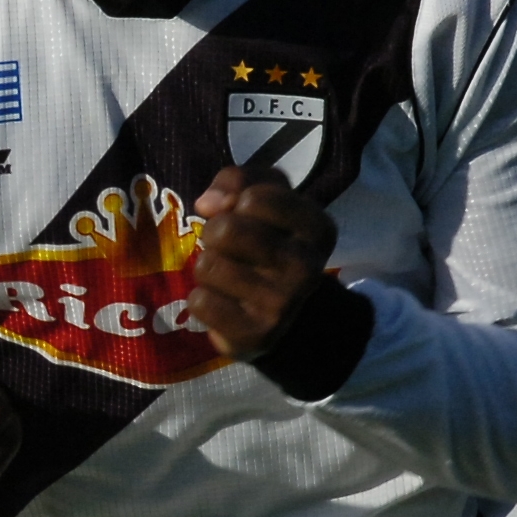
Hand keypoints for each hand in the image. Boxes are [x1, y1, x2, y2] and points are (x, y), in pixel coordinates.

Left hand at [187, 165, 337, 361]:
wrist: (291, 320)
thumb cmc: (270, 245)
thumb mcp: (266, 200)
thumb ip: (238, 181)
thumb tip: (208, 203)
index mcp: (317, 229)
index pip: (253, 196)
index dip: (236, 201)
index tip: (245, 215)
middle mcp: (306, 267)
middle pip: (225, 230)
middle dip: (214, 234)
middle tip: (229, 248)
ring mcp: (282, 305)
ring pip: (207, 265)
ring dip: (207, 268)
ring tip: (228, 276)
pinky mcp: (255, 335)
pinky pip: (199, 302)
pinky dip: (202, 300)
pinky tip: (224, 303)